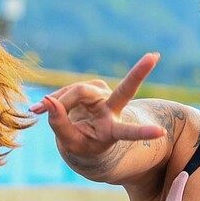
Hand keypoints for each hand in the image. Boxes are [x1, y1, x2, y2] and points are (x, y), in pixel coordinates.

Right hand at [31, 53, 165, 163]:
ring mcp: (104, 95)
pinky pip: (68, 90)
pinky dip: (55, 99)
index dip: (143, 132)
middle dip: (139, 72)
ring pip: (78, 91)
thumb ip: (59, 124)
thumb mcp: (69, 142)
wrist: (81, 138)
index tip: (161, 132)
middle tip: (154, 56)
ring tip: (38, 112)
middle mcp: (113, 110)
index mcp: (113, 130)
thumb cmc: (80, 144)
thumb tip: (47, 100)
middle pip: (124, 91)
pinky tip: (42, 107)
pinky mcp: (93, 87)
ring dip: (59, 101)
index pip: (129, 132)